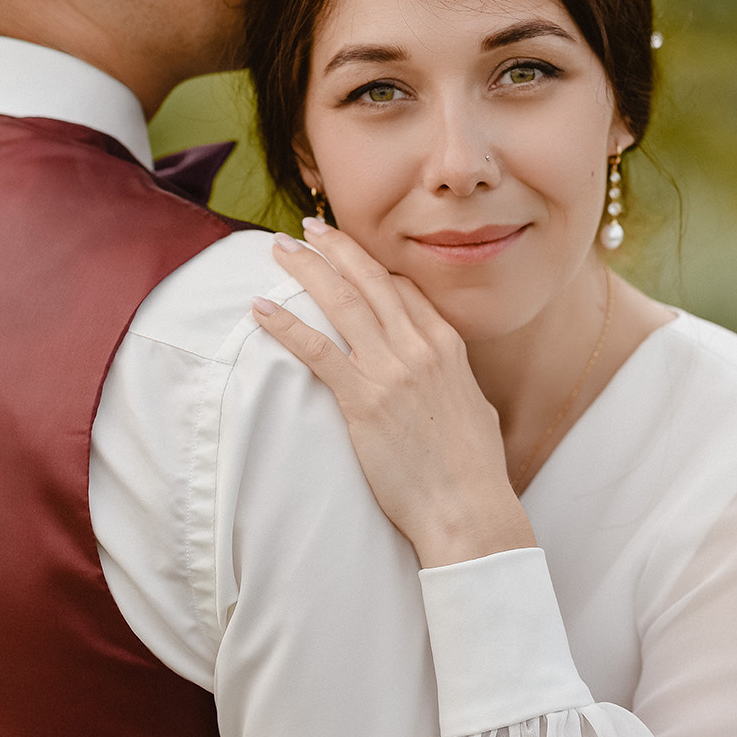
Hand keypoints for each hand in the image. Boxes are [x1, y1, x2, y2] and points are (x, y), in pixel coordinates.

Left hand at [252, 222, 535, 567]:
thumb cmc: (474, 469)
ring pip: (342, 302)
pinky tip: (262, 309)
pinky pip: (317, 351)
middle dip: (337, 248)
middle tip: (309, 227)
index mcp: (446, 345)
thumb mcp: (473, 406)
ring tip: (280, 248)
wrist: (469, 509)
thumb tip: (442, 372)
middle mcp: (419, 346)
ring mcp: (391, 370)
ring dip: (308, 270)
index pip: (403, 288)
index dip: (371, 265)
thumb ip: (452, 378)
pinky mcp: (363, 399)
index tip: (347, 251)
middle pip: (370, 280)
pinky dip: (286, 325)